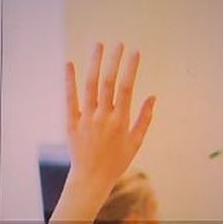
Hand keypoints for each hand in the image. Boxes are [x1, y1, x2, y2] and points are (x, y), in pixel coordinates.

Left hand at [64, 42, 156, 197]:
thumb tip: (153, 97)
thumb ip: (144, 119)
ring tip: (98, 45)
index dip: (131, 68)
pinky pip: (70, 99)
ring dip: (94, 64)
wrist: (91, 179)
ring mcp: (86, 119)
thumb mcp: (135, 142)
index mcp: (121, 121)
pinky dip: (69, 81)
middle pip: (109, 82)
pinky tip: (69, 64)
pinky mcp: (72, 123)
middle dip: (114, 61)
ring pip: (90, 86)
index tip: (135, 52)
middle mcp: (103, 117)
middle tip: (118, 44)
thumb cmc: (116, 161)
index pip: (127, 88)